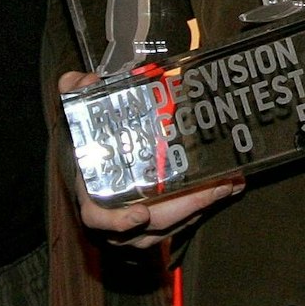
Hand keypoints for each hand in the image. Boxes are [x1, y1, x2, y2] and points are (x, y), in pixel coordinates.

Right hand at [60, 71, 245, 245]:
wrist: (100, 162)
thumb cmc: (91, 147)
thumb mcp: (79, 119)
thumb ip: (74, 94)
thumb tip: (84, 80)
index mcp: (94, 197)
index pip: (99, 218)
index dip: (118, 222)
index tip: (141, 214)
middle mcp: (117, 217)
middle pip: (152, 222)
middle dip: (186, 208)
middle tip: (215, 188)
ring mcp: (140, 225)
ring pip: (173, 224)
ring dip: (203, 206)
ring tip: (230, 184)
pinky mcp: (162, 220)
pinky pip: (185, 218)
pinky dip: (207, 203)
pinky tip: (229, 185)